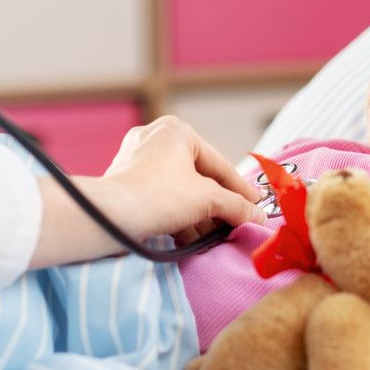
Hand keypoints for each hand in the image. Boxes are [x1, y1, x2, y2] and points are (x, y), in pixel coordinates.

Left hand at [29, 116, 264, 267]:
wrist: (110, 216)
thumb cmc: (160, 196)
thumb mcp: (207, 199)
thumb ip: (237, 206)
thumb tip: (258, 217)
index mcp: (176, 130)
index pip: (218, 163)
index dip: (240, 189)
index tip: (256, 206)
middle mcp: (154, 138)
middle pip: (198, 177)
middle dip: (216, 206)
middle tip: (234, 225)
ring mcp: (135, 159)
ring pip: (178, 189)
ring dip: (198, 215)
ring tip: (213, 238)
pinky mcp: (124, 181)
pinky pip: (160, 196)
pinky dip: (176, 215)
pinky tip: (189, 239)